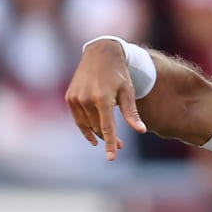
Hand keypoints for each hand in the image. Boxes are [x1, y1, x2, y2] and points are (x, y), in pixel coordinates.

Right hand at [65, 39, 146, 160]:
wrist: (100, 54)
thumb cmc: (119, 73)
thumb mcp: (128, 92)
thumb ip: (132, 113)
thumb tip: (141, 131)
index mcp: (102, 99)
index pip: (107, 128)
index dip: (110, 144)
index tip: (112, 158)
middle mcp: (86, 99)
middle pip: (97, 128)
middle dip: (108, 139)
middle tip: (121, 146)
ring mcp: (75, 99)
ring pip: (86, 125)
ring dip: (97, 134)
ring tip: (109, 139)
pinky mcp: (69, 97)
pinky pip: (78, 118)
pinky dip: (85, 127)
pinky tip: (94, 135)